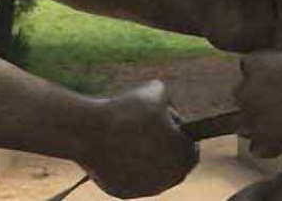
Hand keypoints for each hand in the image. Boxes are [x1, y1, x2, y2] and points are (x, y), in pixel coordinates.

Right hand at [79, 81, 197, 197]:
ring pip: (152, 172)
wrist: (90, 131)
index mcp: (182, 155)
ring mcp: (146, 189)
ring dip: (147, 158)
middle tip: (151, 131)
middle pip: (174, 164)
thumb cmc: (126, 111)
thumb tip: (165, 106)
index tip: (170, 125)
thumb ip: (167, 100)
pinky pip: (131, 179)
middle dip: (166, 148)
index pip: (191, 148)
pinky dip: (127, 167)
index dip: (181, 134)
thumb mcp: (155, 91)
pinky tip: (119, 151)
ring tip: (133, 138)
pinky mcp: (124, 193)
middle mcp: (168, 178)